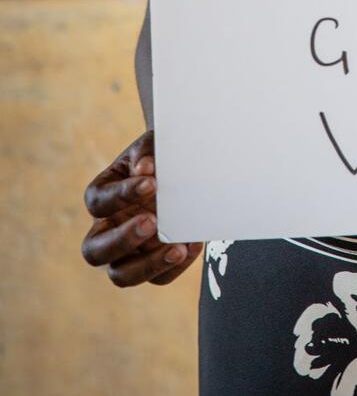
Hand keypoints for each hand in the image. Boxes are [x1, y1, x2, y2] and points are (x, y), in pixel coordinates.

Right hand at [81, 130, 202, 286]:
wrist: (180, 169)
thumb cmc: (159, 157)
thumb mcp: (152, 146)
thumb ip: (146, 152)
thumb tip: (145, 168)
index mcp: (101, 196)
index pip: (98, 202)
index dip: (121, 195)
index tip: (151, 182)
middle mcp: (106, 230)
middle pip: (94, 251)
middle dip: (123, 240)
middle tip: (152, 222)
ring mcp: (126, 252)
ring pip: (121, 275)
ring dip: (148, 265)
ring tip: (177, 247)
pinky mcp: (150, 264)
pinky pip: (158, 278)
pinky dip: (175, 267)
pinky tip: (193, 245)